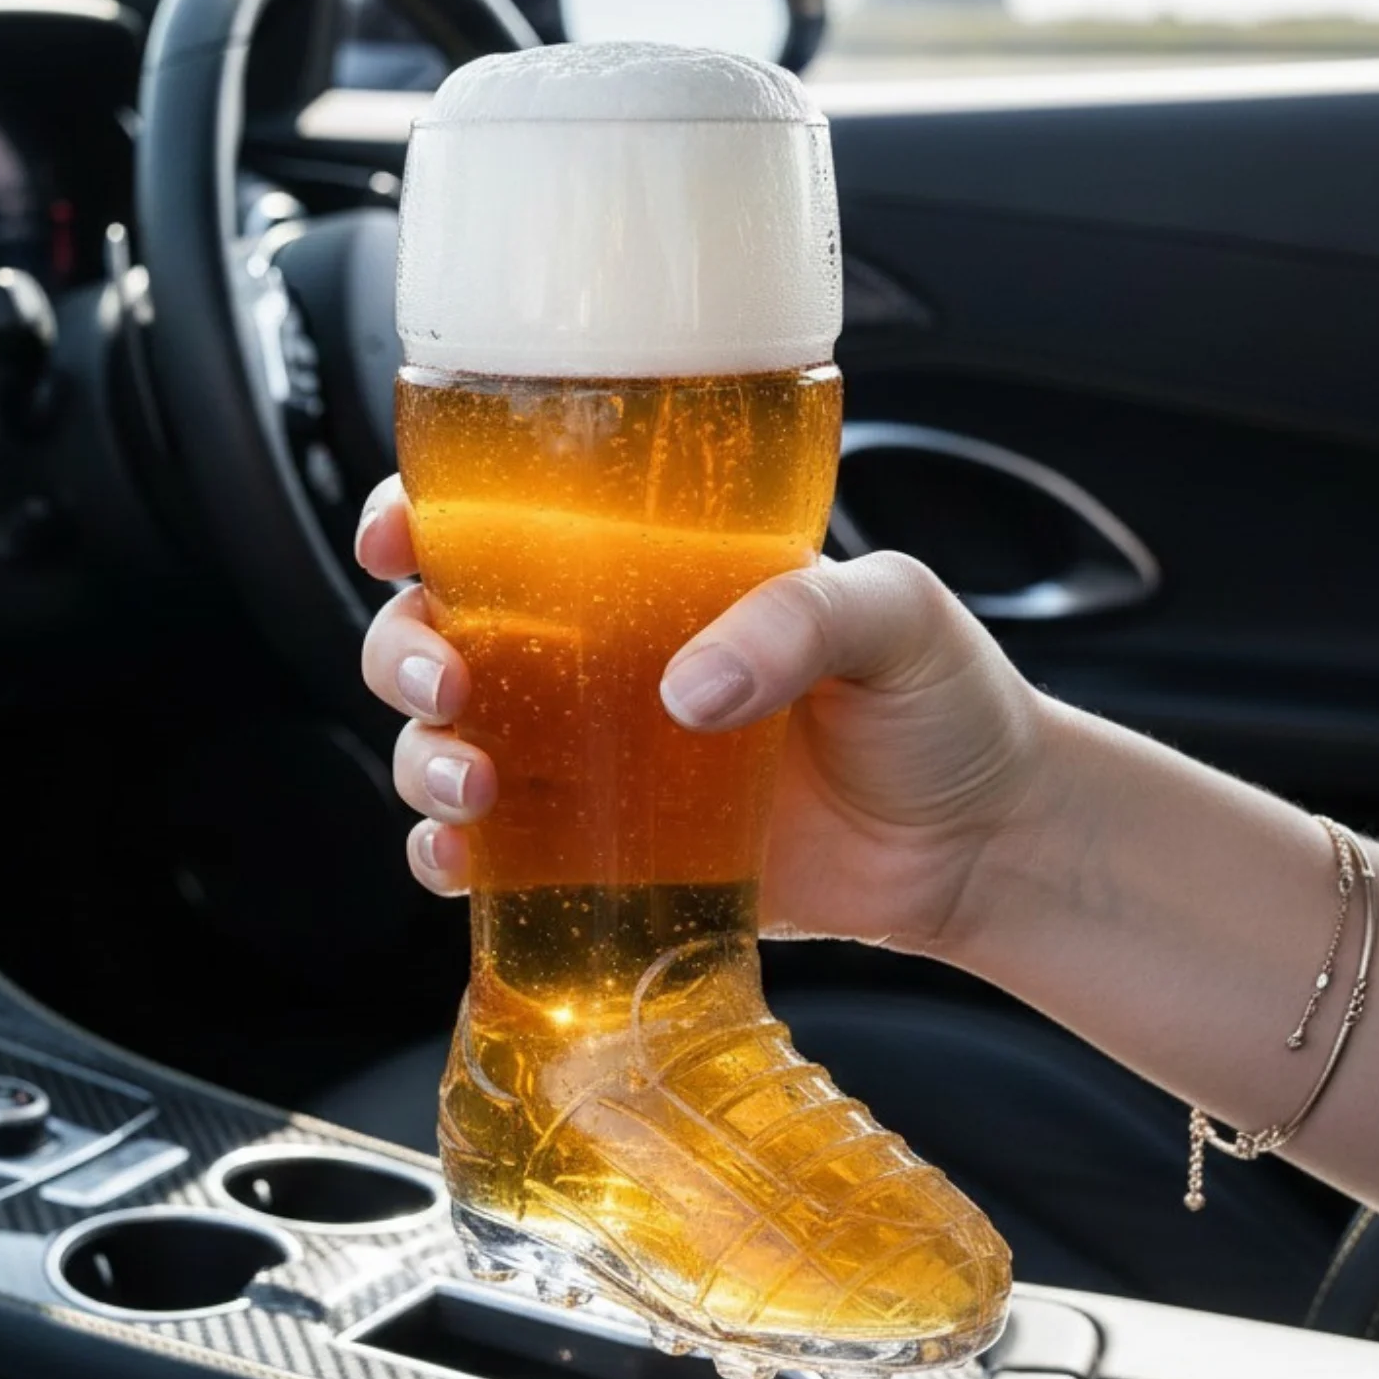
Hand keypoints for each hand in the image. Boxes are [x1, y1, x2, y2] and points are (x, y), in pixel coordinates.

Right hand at [356, 474, 1049, 954]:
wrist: (981, 845)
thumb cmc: (944, 705)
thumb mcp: (894, 615)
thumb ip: (801, 619)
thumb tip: (686, 689)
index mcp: (650, 575)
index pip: (504, 524)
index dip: (422, 520)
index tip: (397, 536)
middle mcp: (598, 660)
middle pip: (442, 634)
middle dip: (405, 650)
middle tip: (449, 679)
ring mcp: (592, 763)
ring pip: (444, 745)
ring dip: (420, 759)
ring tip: (472, 784)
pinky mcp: (604, 857)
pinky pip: (492, 856)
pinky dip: (450, 856)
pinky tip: (464, 859)